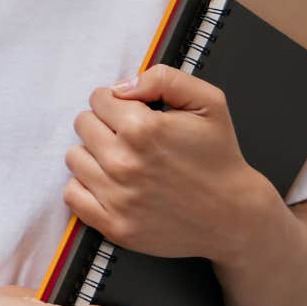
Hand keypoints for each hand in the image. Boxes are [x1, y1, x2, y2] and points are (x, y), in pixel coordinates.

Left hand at [63, 65, 270, 260]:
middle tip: (129, 136)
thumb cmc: (219, 157)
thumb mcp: (208, 102)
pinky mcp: (115, 226)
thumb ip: (164, 79)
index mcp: (144, 129)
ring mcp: (118, 198)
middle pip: (83, 125)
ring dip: (93, 154)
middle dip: (104, 124)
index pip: (98, 99)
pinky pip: (72, 195)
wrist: (233, 216)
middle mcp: (125, 163)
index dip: (117, 102)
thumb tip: (122, 86)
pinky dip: (86, 186)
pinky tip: (109, 183)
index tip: (133, 112)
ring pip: (75, 158)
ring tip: (121, 159)